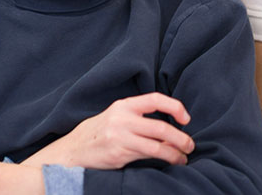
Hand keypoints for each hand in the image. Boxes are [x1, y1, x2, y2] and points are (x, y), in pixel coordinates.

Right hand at [23, 92, 194, 169]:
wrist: (70, 152)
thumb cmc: (97, 135)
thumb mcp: (115, 119)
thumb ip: (137, 119)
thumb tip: (168, 128)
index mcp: (123, 105)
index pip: (155, 98)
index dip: (175, 106)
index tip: (186, 119)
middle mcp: (122, 118)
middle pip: (161, 125)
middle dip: (180, 137)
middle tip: (190, 145)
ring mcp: (119, 136)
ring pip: (157, 144)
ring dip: (175, 151)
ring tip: (184, 157)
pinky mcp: (118, 153)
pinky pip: (148, 155)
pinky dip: (165, 158)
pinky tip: (172, 162)